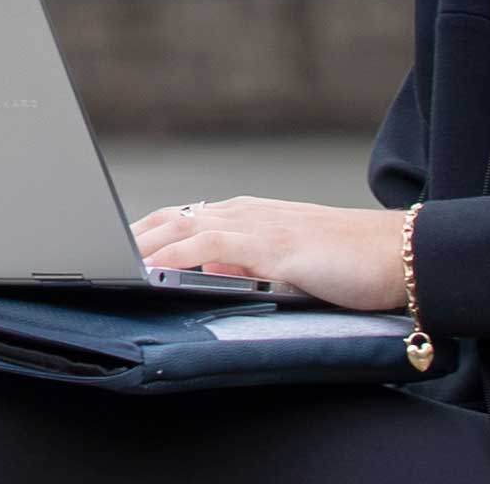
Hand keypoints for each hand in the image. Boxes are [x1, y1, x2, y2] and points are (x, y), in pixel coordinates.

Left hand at [129, 197, 407, 312]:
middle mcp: (245, 213)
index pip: (180, 219)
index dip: (142, 231)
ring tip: (107, 260)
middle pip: (171, 219)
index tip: (109, 245)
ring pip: (183, 229)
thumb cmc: (347, 261)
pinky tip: (153, 270)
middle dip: (129, 235)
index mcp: (247, 215)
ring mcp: (258, 226)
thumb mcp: (285, 264)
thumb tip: (203, 276)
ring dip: (142, 245)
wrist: (399, 253)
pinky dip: (177, 257)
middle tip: (90, 252)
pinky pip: (212, 248)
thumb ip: (245, 265)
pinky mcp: (273, 247)